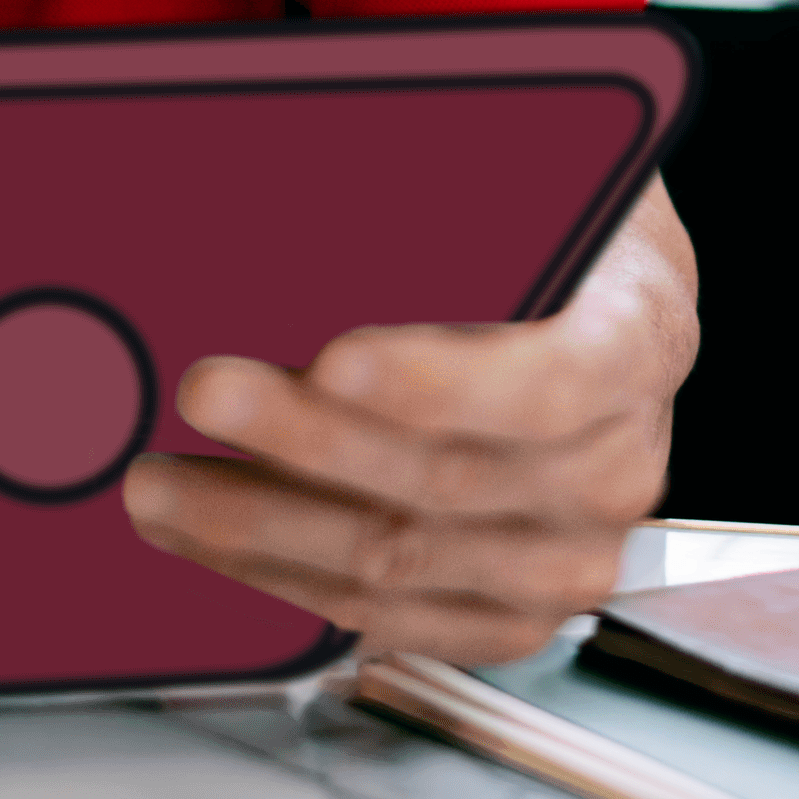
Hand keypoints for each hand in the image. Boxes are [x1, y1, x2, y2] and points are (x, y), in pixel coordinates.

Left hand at [118, 183, 696, 665]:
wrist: (592, 305)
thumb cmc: (537, 233)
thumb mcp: (521, 182)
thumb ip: (436, 198)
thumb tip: (287, 185)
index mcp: (637, 337)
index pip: (545, 382)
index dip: (434, 381)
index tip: (334, 358)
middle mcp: (615, 462)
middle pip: (446, 479)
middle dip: (304, 442)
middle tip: (203, 393)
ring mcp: (566, 551)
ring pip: (400, 560)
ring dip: (262, 526)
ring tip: (161, 483)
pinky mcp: (507, 608)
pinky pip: (389, 616)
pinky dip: (285, 580)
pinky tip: (209, 543)